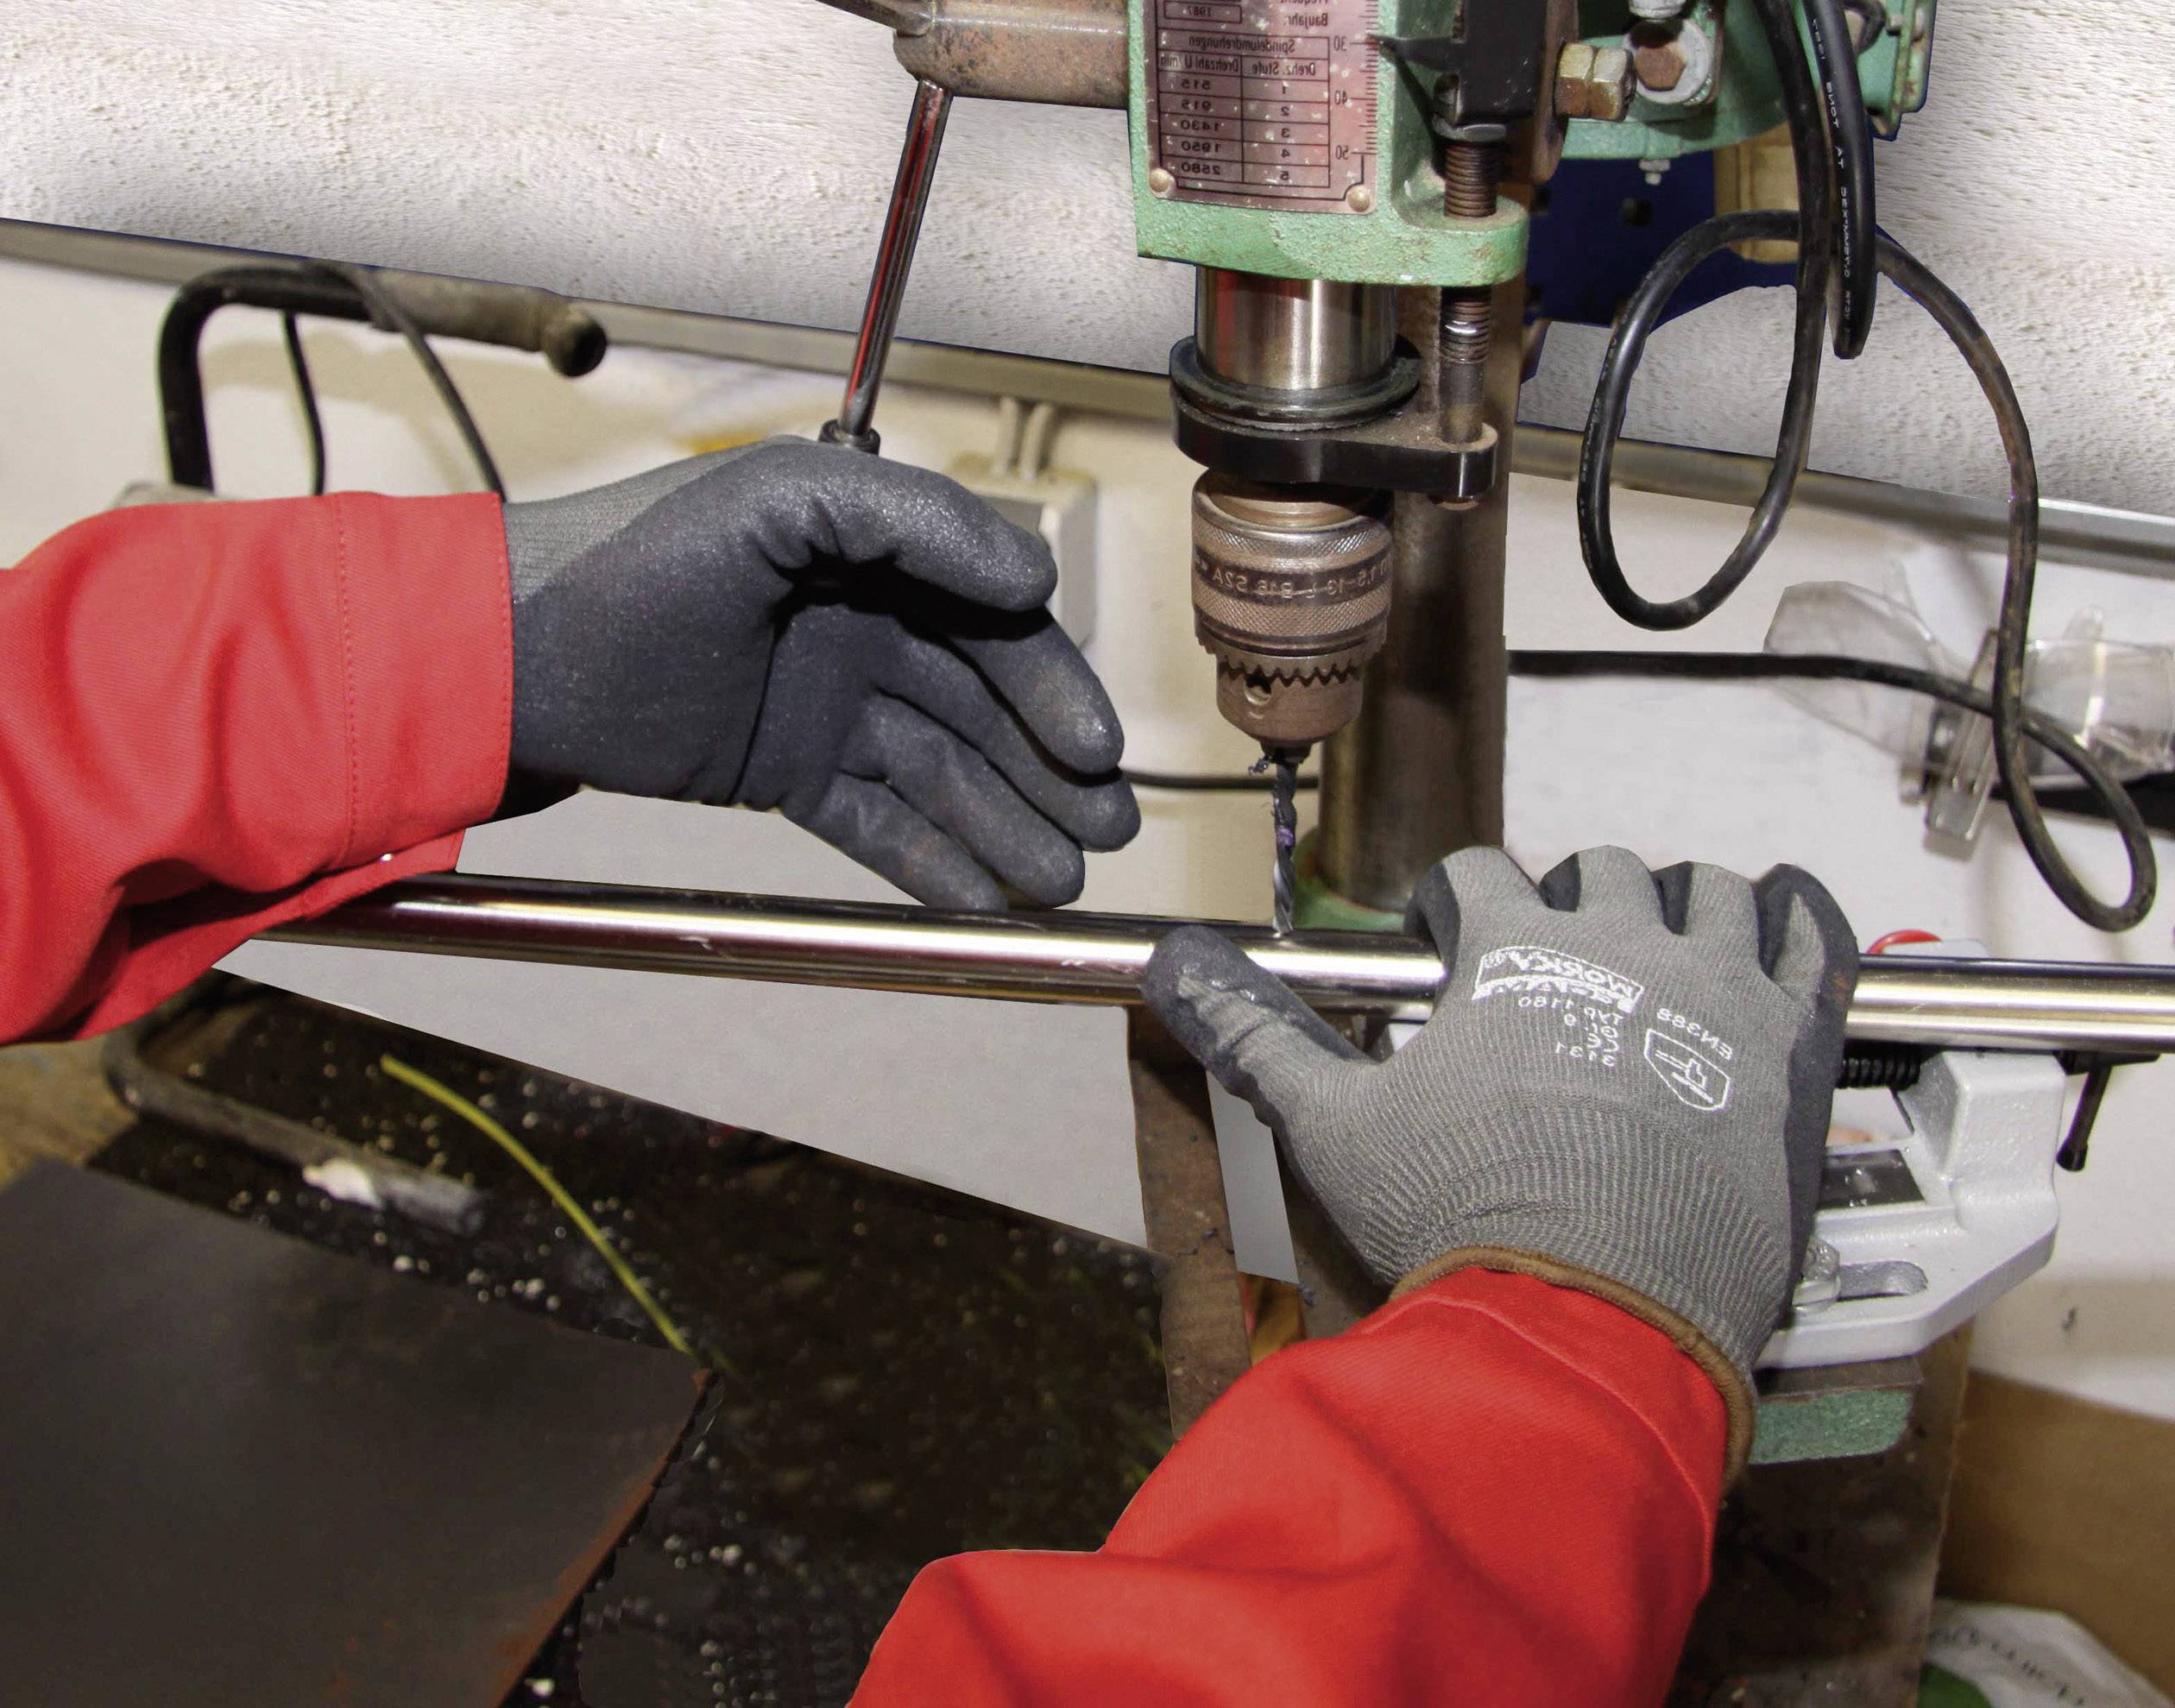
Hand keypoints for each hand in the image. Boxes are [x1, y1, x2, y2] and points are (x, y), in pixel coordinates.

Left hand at [502, 438, 1137, 908]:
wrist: (512, 662)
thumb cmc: (633, 564)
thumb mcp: (776, 505)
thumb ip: (913, 520)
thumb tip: (1036, 575)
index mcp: (866, 553)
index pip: (987, 620)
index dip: (1048, 685)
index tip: (1093, 750)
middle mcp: (858, 624)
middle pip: (979, 706)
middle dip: (1047, 773)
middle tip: (1108, 836)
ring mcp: (824, 704)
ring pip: (936, 771)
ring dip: (1003, 826)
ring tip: (1057, 886)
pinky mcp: (782, 773)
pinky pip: (873, 819)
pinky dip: (927, 861)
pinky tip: (982, 901)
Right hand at [1144, 845, 1855, 1464]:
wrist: (1597, 1321)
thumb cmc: (1465, 1219)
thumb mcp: (1336, 1125)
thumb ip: (1257, 1034)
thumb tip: (1177, 964)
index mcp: (1514, 948)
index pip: (1479, 875)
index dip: (1455, 906)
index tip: (1449, 943)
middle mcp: (1621, 940)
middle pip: (1598, 871)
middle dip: (1567, 906)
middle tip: (1554, 971)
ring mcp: (1716, 986)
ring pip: (1707, 890)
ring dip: (1678, 906)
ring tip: (1659, 952)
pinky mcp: (1789, 1042)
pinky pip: (1815, 939)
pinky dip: (1798, 920)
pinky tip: (1777, 926)